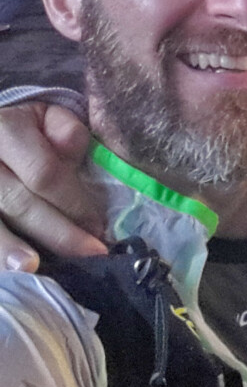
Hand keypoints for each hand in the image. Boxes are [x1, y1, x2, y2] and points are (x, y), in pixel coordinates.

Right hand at [0, 103, 106, 270]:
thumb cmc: (25, 130)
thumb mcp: (46, 116)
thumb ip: (64, 129)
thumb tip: (71, 148)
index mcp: (5, 130)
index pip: (44, 173)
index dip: (74, 202)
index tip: (98, 225)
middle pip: (20, 204)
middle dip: (58, 233)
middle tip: (90, 253)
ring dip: (9, 249)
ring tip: (33, 269)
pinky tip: (13, 270)